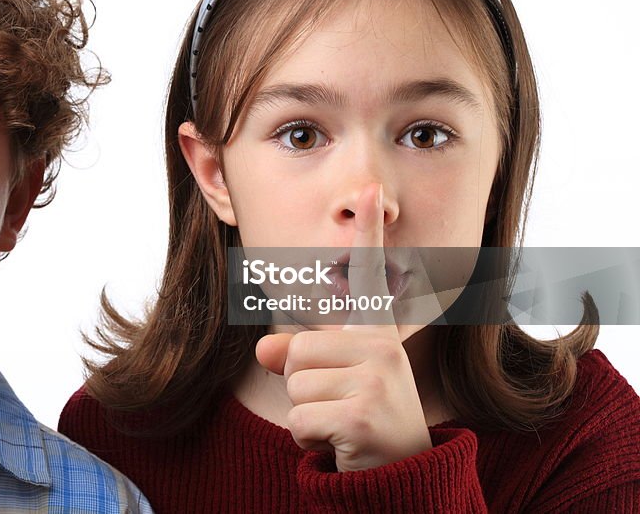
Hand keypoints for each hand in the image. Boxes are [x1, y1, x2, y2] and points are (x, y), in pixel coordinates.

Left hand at [255, 183, 431, 471]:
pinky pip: (298, 418)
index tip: (370, 188)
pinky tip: (340, 445)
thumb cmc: (360, 420)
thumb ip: (296, 356)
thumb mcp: (327, 381)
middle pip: (296, 349)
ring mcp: (377, 380)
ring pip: (293, 383)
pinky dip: (307, 439)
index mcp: (375, 333)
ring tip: (341, 425)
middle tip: (339, 407)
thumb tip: (267, 349)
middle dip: (303, 386)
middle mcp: (382, 348)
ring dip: (305, 415)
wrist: (401, 479)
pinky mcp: (361, 416)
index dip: (367, 230)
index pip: (371, 277)